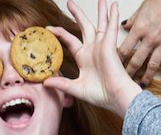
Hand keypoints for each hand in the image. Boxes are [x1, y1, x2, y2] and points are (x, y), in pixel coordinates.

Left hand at [44, 0, 143, 115]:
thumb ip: (61, 83)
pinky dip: (112, 16)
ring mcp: (102, 46)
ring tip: (101, 0)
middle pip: (84, 27)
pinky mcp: (109, 45)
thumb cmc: (100, 95)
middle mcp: (93, 49)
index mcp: (84, 58)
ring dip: (101, 11)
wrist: (115, 97)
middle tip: (70, 3)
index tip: (49, 28)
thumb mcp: (76, 88)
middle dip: (78, 14)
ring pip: (100, 23)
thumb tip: (45, 82)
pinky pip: (111, 27)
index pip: (69, 40)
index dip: (59, 33)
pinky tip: (113, 6)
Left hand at [120, 0, 160, 82]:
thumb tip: (124, 26)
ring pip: (154, 64)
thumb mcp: (142, 7)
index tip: (113, 67)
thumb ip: (133, 19)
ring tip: (142, 85)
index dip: (118, 60)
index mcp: (140, 29)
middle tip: (124, 82)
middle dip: (130, 72)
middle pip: (137, 60)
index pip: (125, 48)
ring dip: (147, 76)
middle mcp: (150, 38)